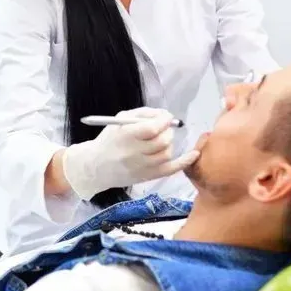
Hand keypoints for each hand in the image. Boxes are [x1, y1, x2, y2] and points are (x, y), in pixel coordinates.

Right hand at [62, 107, 199, 199]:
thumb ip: (143, 114)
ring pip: (167, 154)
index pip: (152, 128)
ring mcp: (142, 167)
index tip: (165, 117)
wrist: (96, 167)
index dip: (164, 120)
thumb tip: (165, 114)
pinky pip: (171, 170)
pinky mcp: (148, 177)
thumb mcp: (120, 120)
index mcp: (126, 136)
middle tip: (163, 129)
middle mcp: (134, 153)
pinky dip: (185, 162)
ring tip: (160, 141)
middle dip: (167, 131)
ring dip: (168, 144)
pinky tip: (194, 154)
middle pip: (162, 141)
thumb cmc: (109, 140)